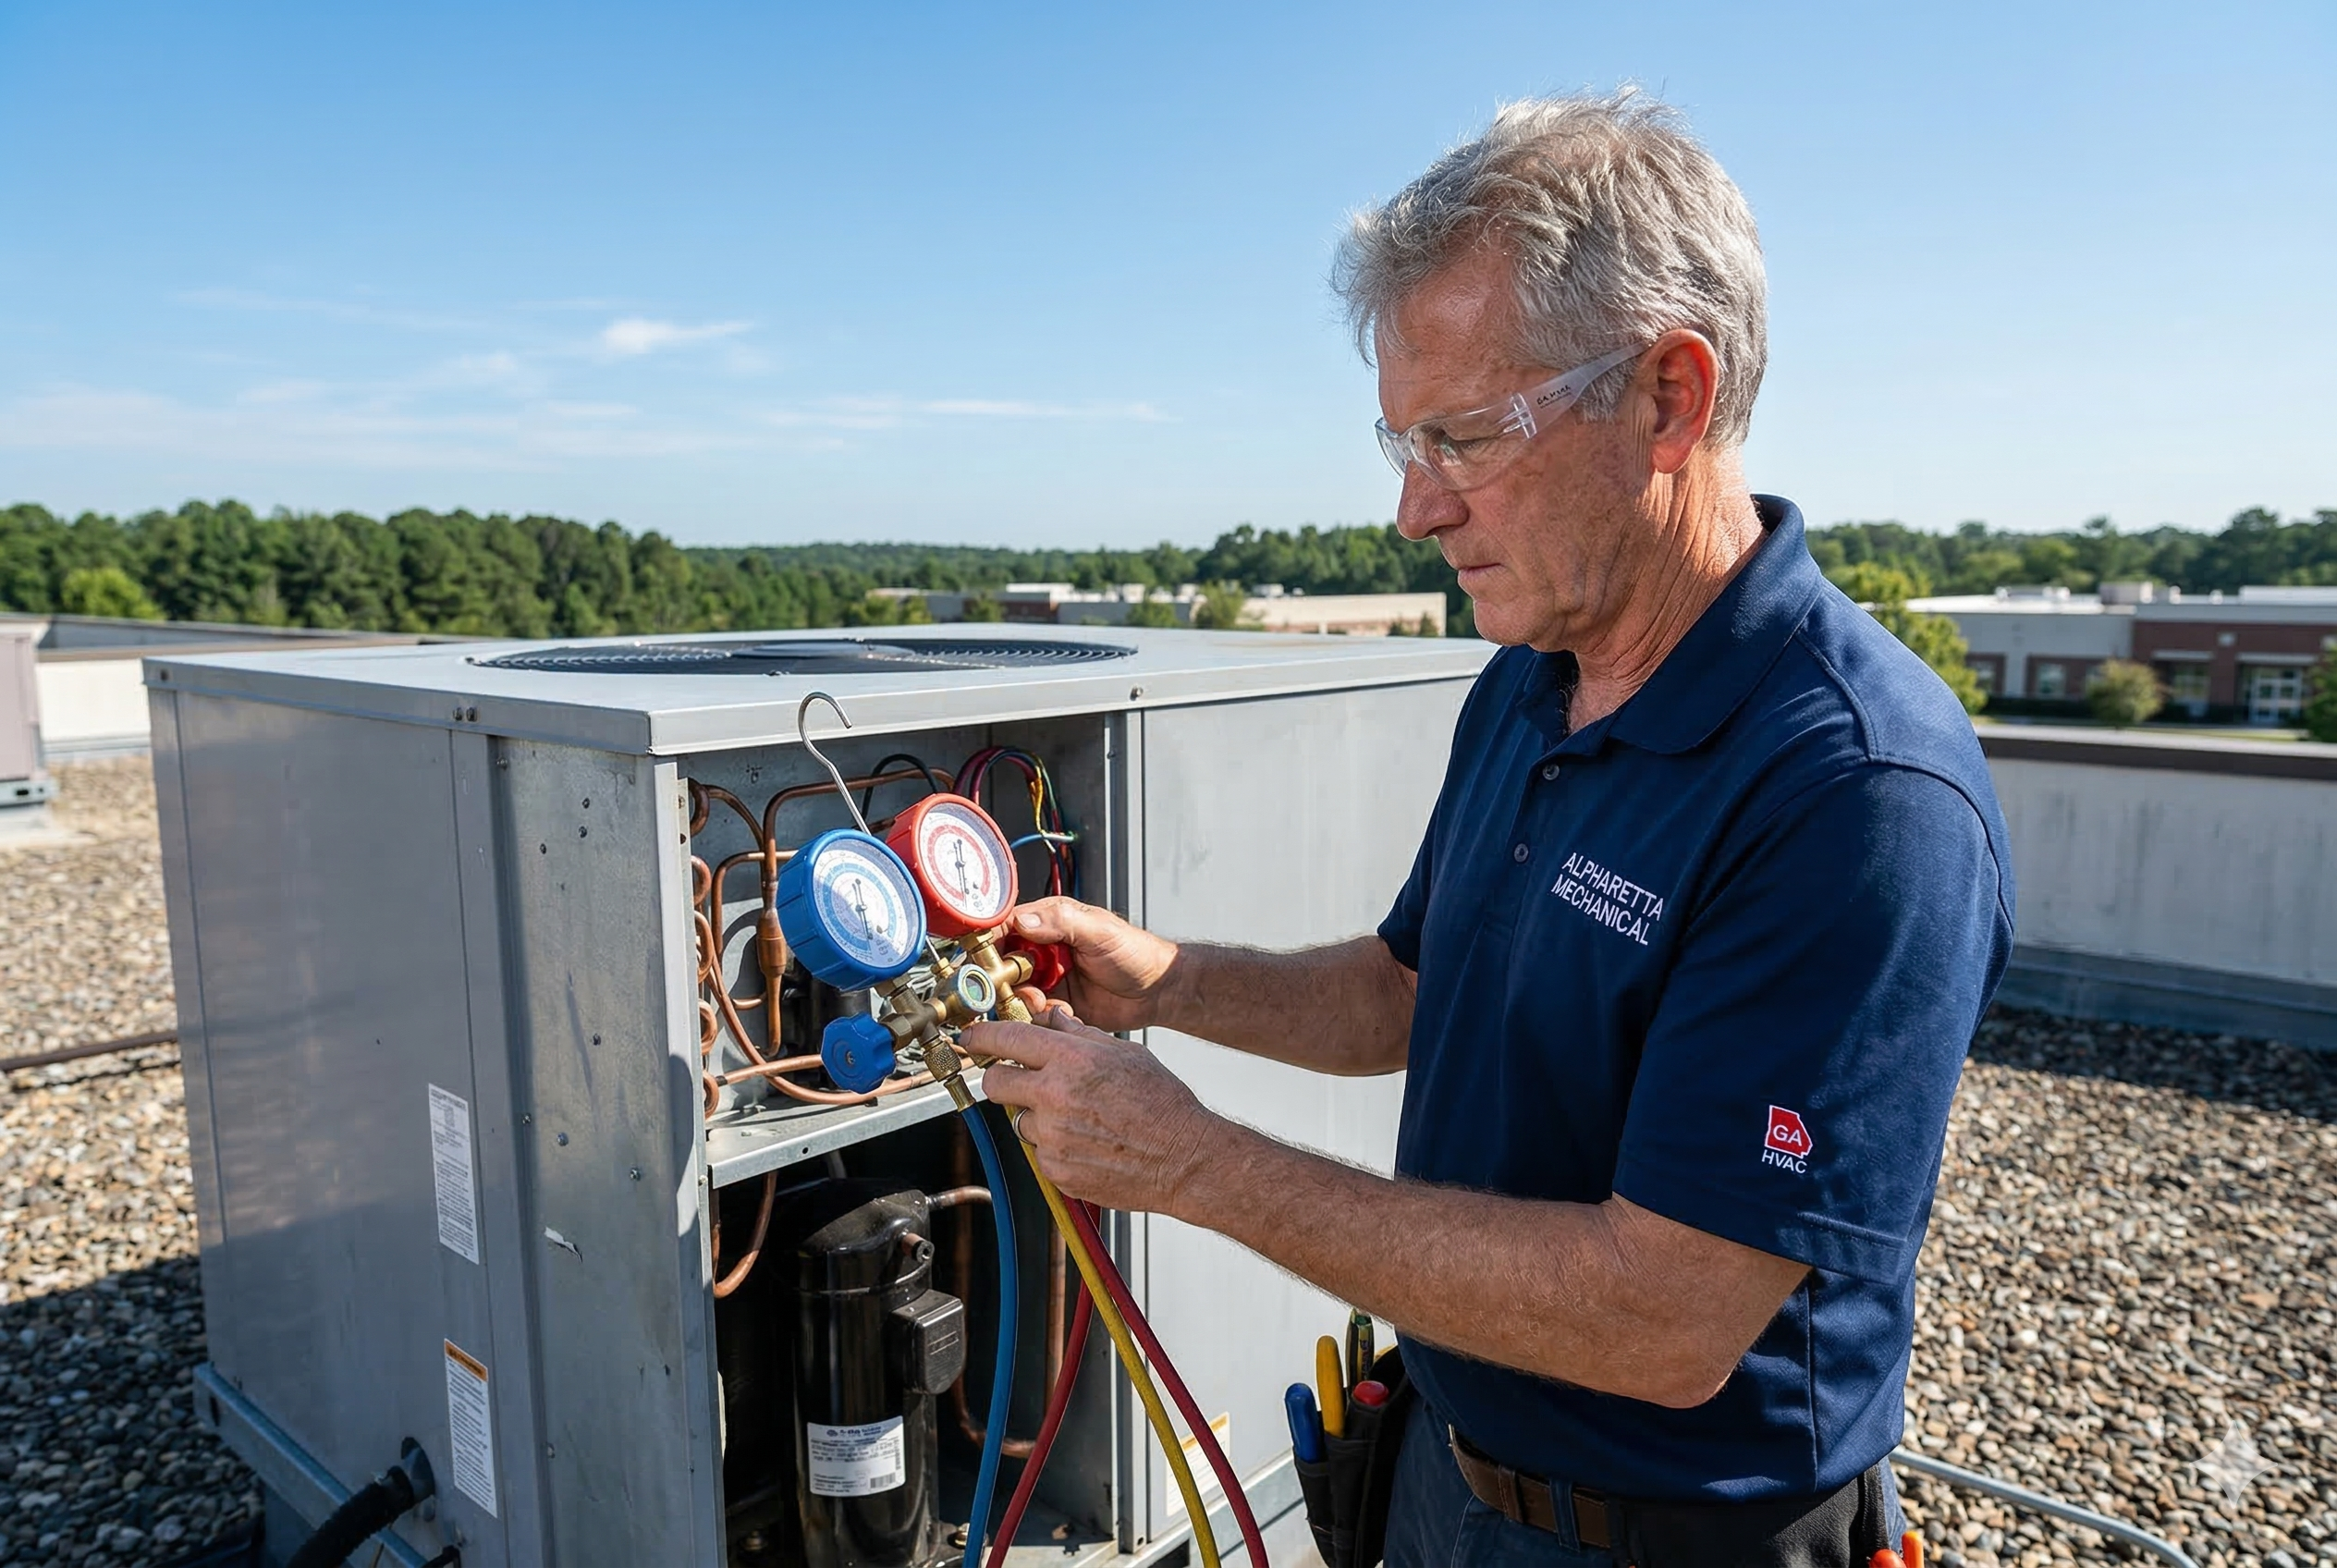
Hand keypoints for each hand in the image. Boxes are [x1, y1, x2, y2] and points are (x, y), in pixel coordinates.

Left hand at [966, 1003, 1225, 1215]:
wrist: (1182, 1158)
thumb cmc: (1162, 1104)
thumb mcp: (1123, 1053)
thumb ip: (1080, 1035)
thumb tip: (1052, 1019)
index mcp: (1072, 1060)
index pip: (1007, 1040)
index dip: (981, 1037)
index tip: (970, 1038)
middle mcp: (1055, 1096)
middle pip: (995, 1082)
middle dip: (1003, 1078)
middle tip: (1021, 1080)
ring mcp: (1052, 1136)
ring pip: (1018, 1119)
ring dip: (1037, 1116)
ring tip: (1079, 1119)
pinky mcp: (1055, 1169)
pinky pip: (1038, 1151)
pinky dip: (1054, 1146)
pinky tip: (1087, 1142)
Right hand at [1005, 897, 1179, 1033]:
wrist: (1157, 991)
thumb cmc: (1135, 952)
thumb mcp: (1099, 931)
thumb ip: (1061, 922)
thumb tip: (1024, 921)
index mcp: (1051, 921)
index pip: (1007, 926)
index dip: (991, 941)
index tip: (986, 958)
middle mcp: (1044, 949)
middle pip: (1003, 962)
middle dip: (1004, 978)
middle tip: (1016, 987)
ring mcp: (1049, 977)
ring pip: (1015, 990)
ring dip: (1023, 999)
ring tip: (1044, 1001)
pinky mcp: (1056, 1003)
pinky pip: (1033, 1013)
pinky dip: (1040, 1015)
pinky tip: (1062, 1011)